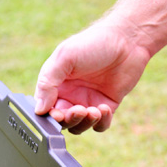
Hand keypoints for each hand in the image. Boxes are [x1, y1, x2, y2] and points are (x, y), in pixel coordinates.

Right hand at [34, 24, 149, 133]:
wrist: (127, 40)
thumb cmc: (93, 43)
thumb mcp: (64, 58)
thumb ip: (48, 83)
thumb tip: (39, 109)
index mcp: (55, 84)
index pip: (46, 109)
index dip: (50, 116)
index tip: (57, 114)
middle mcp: (69, 96)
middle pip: (62, 121)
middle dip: (70, 120)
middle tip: (79, 110)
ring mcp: (88, 102)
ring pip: (80, 126)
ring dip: (85, 123)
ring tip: (94, 110)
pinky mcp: (106, 107)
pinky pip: (100, 125)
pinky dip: (101, 122)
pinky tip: (105, 108)